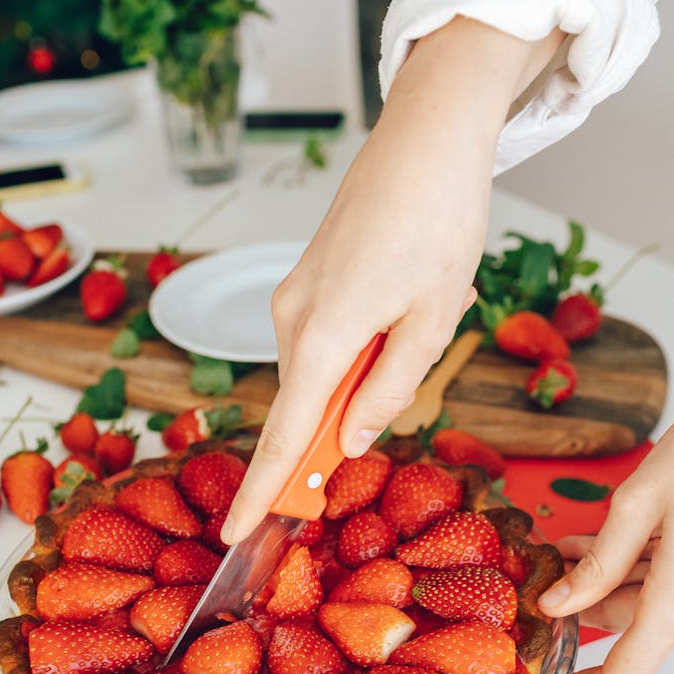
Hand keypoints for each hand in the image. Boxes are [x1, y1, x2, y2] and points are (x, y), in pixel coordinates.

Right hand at [222, 17, 564, 544]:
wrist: (426, 138)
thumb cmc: (439, 221)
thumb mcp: (430, 323)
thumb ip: (387, 392)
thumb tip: (348, 440)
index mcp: (323, 336)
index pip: (284, 435)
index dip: (263, 490)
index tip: (234, 535)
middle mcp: (292, 319)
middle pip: (302, 407)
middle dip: (332, 432)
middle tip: (380, 411)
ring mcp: (293, 298)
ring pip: (317, 373)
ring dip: (361, 378)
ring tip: (423, 317)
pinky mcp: (305, 283)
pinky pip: (322, 342)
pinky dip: (357, 350)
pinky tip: (406, 304)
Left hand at [538, 427, 673, 673]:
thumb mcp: (643, 501)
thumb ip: (600, 560)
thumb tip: (556, 605)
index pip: (630, 672)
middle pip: (629, 622)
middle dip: (581, 604)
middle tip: (538, 582)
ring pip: (641, 595)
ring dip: (597, 578)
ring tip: (557, 553)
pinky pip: (657, 572)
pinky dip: (624, 561)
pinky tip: (587, 542)